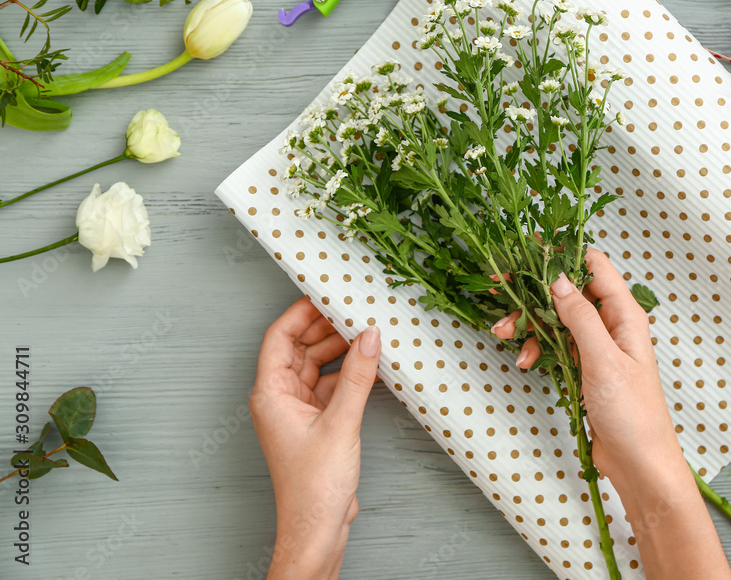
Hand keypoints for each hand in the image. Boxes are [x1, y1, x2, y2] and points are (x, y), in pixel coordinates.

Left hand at [249, 297, 381, 579]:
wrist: (318, 527)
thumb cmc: (314, 485)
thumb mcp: (340, 422)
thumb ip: (357, 376)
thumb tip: (368, 337)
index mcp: (271, 393)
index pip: (279, 337)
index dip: (301, 313)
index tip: (325, 294)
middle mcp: (280, 397)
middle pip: (300, 348)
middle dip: (326, 328)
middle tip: (354, 309)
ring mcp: (298, 410)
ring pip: (318, 365)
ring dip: (341, 350)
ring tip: (367, 333)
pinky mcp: (317, 422)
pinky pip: (331, 385)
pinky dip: (349, 374)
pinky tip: (370, 365)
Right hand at [492, 250, 730, 578]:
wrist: (639, 463)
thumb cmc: (633, 413)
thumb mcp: (603, 360)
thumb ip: (580, 317)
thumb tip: (559, 279)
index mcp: (625, 315)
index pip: (594, 266)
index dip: (562, 253)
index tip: (528, 248)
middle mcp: (612, 325)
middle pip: (568, 291)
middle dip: (534, 291)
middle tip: (500, 288)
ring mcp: (598, 346)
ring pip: (557, 319)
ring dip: (530, 323)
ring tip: (504, 334)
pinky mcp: (586, 367)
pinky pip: (556, 345)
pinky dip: (538, 348)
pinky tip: (526, 361)